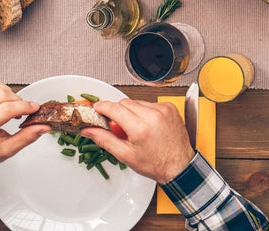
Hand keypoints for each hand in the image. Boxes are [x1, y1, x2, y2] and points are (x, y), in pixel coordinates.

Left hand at [0, 76, 48, 167]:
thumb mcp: (8, 150)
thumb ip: (27, 137)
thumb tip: (44, 127)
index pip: (7, 109)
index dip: (25, 107)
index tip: (34, 108)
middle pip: (1, 94)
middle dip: (17, 100)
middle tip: (21, 110)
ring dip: (6, 91)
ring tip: (9, 103)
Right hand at [80, 99, 194, 182]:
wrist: (179, 165)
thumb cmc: (155, 164)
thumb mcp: (125, 155)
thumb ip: (104, 139)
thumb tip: (89, 130)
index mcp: (140, 127)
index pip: (114, 108)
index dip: (102, 107)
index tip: (96, 109)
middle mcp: (153, 115)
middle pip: (125, 103)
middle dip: (116, 111)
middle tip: (116, 127)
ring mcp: (163, 109)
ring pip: (137, 102)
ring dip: (131, 111)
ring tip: (134, 129)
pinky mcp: (170, 107)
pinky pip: (150, 104)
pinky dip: (144, 111)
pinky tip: (146, 125)